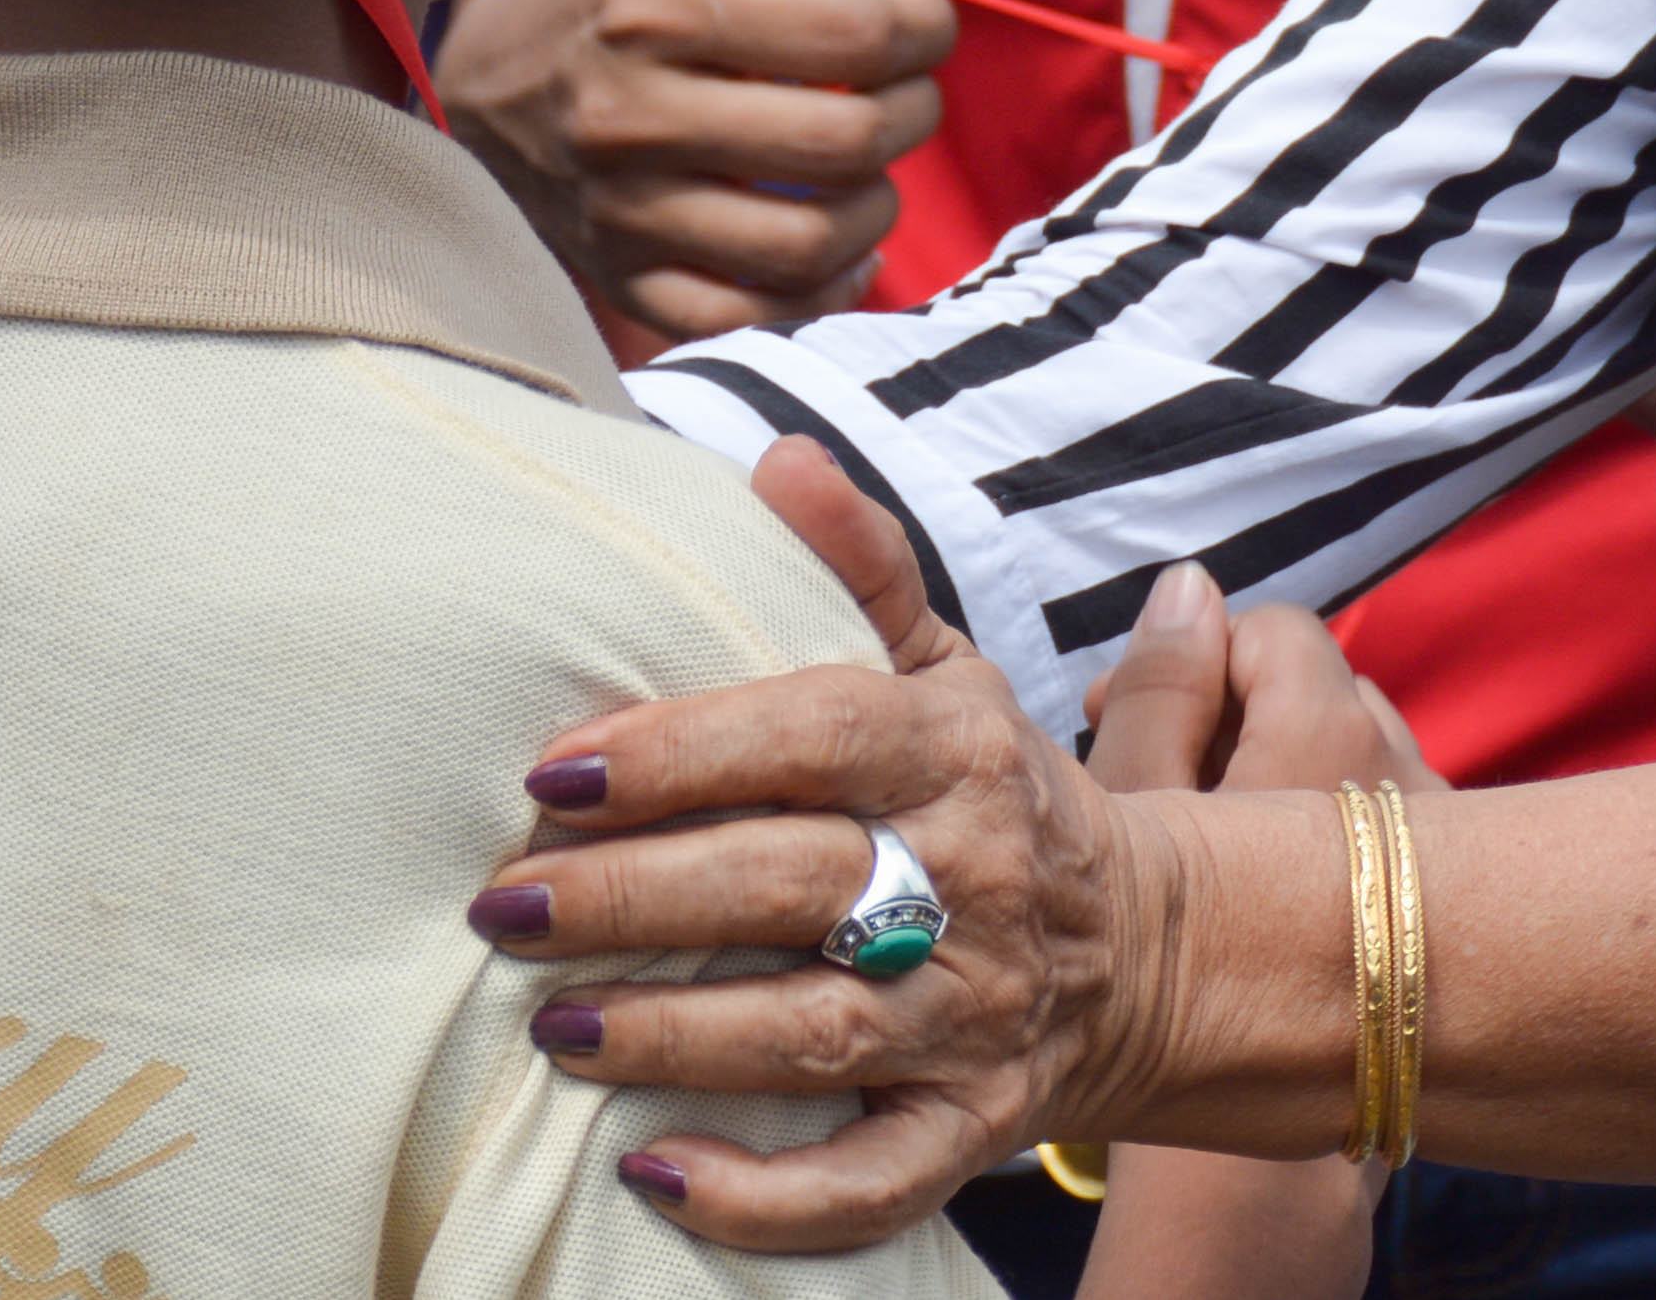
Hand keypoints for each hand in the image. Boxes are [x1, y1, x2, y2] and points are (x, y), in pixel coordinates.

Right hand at [439, 0, 951, 351]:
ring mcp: (618, 209)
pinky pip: (748, 321)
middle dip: (914, 112)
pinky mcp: (619, 277)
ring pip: (806, 245)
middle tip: (908, 89)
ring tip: (870, 163)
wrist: (491, 72)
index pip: (853, 34)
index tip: (921, 19)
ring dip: (878, 206)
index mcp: (649, 0)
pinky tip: (837, 245)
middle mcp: (627, 113)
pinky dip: (818, 293)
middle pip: (843, 140)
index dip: (924, 28)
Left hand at [506, 440, 1202, 1249]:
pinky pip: (871, 1179)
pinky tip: (655, 1178)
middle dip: (636, 899)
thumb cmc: (994, 793)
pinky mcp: (970, 1129)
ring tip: (552, 1025)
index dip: (682, 753)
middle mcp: (971, 883)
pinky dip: (767, 1197)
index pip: (814, 738)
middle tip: (505, 906)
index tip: (553, 771)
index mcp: (955, 753)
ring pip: (813, 1034)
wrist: (1150, 945)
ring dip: (676, 1038)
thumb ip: (861, 565)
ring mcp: (973, 1016)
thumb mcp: (948, 667)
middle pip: (790, 888)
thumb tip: (778, 458)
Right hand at [1067, 574, 1427, 1299]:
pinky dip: (1336, 857)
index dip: (1195, 668)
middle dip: (1244, 729)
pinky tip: (1278, 920)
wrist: (1268, 1160)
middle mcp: (1407, 775)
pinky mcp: (1458, 917)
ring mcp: (1445, 848)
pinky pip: (1391, 846)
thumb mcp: (1132, 812)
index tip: (1132, 726)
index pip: (1276, 632)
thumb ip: (1158, 688)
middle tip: (1170, 802)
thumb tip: (1187, 586)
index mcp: (1330, 734)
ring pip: (1356, 775)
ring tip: (1221, 864)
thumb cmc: (1178, 982)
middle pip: (1322, 699)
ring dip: (1291, 792)